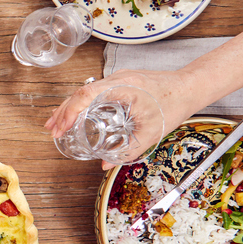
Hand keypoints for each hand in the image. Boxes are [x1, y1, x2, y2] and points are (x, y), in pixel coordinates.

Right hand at [44, 69, 196, 168]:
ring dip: (69, 107)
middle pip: (80, 93)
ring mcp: (118, 79)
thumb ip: (128, 151)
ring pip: (85, 91)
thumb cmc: (175, 103)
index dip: (69, 112)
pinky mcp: (120, 83)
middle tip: (51, 129)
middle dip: (63, 112)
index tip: (60, 127)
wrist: (191, 86)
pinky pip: (94, 91)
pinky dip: (81, 103)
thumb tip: (106, 163)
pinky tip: (75, 113)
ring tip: (56, 124)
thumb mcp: (151, 132)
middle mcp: (117, 79)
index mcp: (123, 87)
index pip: (86, 95)